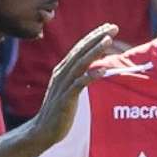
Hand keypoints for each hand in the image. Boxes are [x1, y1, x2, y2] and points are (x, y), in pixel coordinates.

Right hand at [29, 23, 118, 147]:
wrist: (43, 130)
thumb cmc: (59, 111)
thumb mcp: (69, 89)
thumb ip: (79, 76)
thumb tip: (95, 67)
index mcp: (63, 69)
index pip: (80, 48)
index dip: (94, 36)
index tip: (108, 27)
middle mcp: (62, 73)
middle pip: (81, 51)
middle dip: (97, 38)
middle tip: (113, 27)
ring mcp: (64, 85)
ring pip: (81, 64)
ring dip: (95, 51)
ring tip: (108, 41)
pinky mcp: (66, 98)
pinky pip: (79, 84)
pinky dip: (90, 76)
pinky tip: (102, 70)